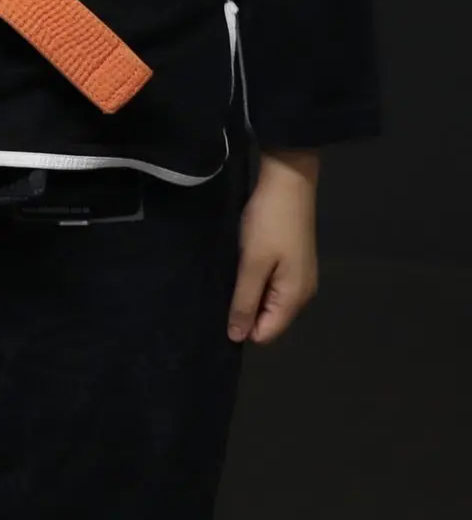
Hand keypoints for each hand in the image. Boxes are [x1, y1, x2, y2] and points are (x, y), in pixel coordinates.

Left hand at [228, 148, 319, 344]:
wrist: (288, 182)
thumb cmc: (269, 224)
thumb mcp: (253, 264)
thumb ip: (245, 301)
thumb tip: (237, 337)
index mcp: (294, 298)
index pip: (267, 333)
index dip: (242, 328)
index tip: (217, 313)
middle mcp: (301, 293)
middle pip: (269, 318)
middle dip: (245, 312)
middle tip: (217, 293)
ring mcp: (299, 276)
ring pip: (269, 300)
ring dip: (248, 295)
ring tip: (224, 281)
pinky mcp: (292, 260)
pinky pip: (271, 284)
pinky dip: (255, 280)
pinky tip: (239, 269)